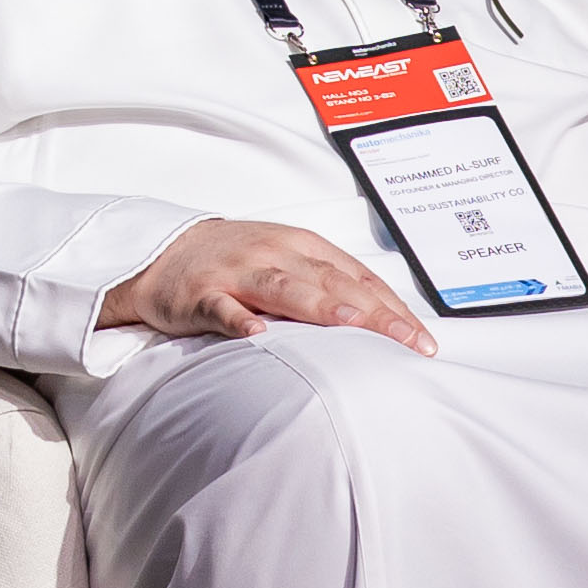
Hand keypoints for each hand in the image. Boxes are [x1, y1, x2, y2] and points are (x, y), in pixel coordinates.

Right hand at [98, 217, 435, 352]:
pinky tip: (257, 335)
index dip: (393, 308)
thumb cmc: (238, 262)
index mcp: (302, 246)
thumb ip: (330, 285)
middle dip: (374, 313)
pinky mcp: (202, 294)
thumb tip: (385, 318)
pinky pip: (223, 308)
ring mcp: (238, 272)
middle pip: (332, 283)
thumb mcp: (288, 262)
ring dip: (320, 305)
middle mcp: (275, 253)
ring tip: (352, 323)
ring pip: (284, 289)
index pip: (357, 278)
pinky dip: (240, 320)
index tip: (422, 340)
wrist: (165, 253)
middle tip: (407, 341)